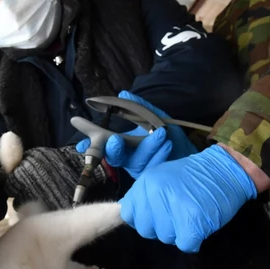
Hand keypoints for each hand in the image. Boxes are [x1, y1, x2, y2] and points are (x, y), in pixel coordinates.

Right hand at [76, 90, 197, 178]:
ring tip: (160, 134)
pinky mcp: (155, 175)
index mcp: (123, 146)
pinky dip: (160, 153)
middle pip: (115, 158)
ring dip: (148, 147)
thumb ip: (138, 107)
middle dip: (114, 149)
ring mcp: (141, 168)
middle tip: (114, 140)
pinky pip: (155, 166)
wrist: (188, 150)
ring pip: (138, 161)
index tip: (82, 145)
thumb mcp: (153, 116)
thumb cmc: (167, 134)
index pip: (103, 148)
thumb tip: (123, 93)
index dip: (91, 147)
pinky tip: (166, 143)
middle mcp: (128, 158)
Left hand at [120, 145, 257, 253]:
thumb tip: (129, 216)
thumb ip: (144, 197)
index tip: (157, 213)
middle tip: (177, 214)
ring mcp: (174, 208)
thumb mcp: (161, 178)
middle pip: (146, 230)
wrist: (225, 171)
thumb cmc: (193, 177)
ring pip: (165, 238)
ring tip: (190, 216)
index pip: (129, 214)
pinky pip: (184, 244)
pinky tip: (199, 225)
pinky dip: (193, 240)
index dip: (143, 218)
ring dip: (178, 232)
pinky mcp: (193, 223)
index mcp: (146, 183)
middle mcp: (157, 194)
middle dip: (160, 227)